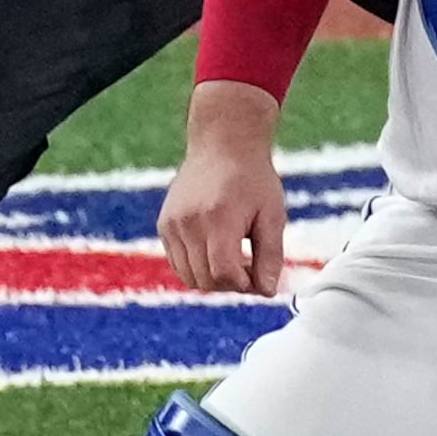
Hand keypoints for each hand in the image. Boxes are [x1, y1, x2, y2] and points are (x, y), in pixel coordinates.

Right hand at [159, 83, 290, 294]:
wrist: (223, 143)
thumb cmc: (253, 178)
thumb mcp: (272, 214)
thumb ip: (271, 255)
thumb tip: (268, 292)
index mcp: (218, 218)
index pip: (224, 274)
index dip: (244, 285)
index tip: (259, 276)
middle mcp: (189, 222)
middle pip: (206, 280)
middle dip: (230, 284)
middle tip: (249, 267)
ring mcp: (172, 223)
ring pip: (189, 276)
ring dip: (212, 278)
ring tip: (233, 258)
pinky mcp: (164, 224)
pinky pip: (178, 263)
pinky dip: (196, 267)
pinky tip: (215, 250)